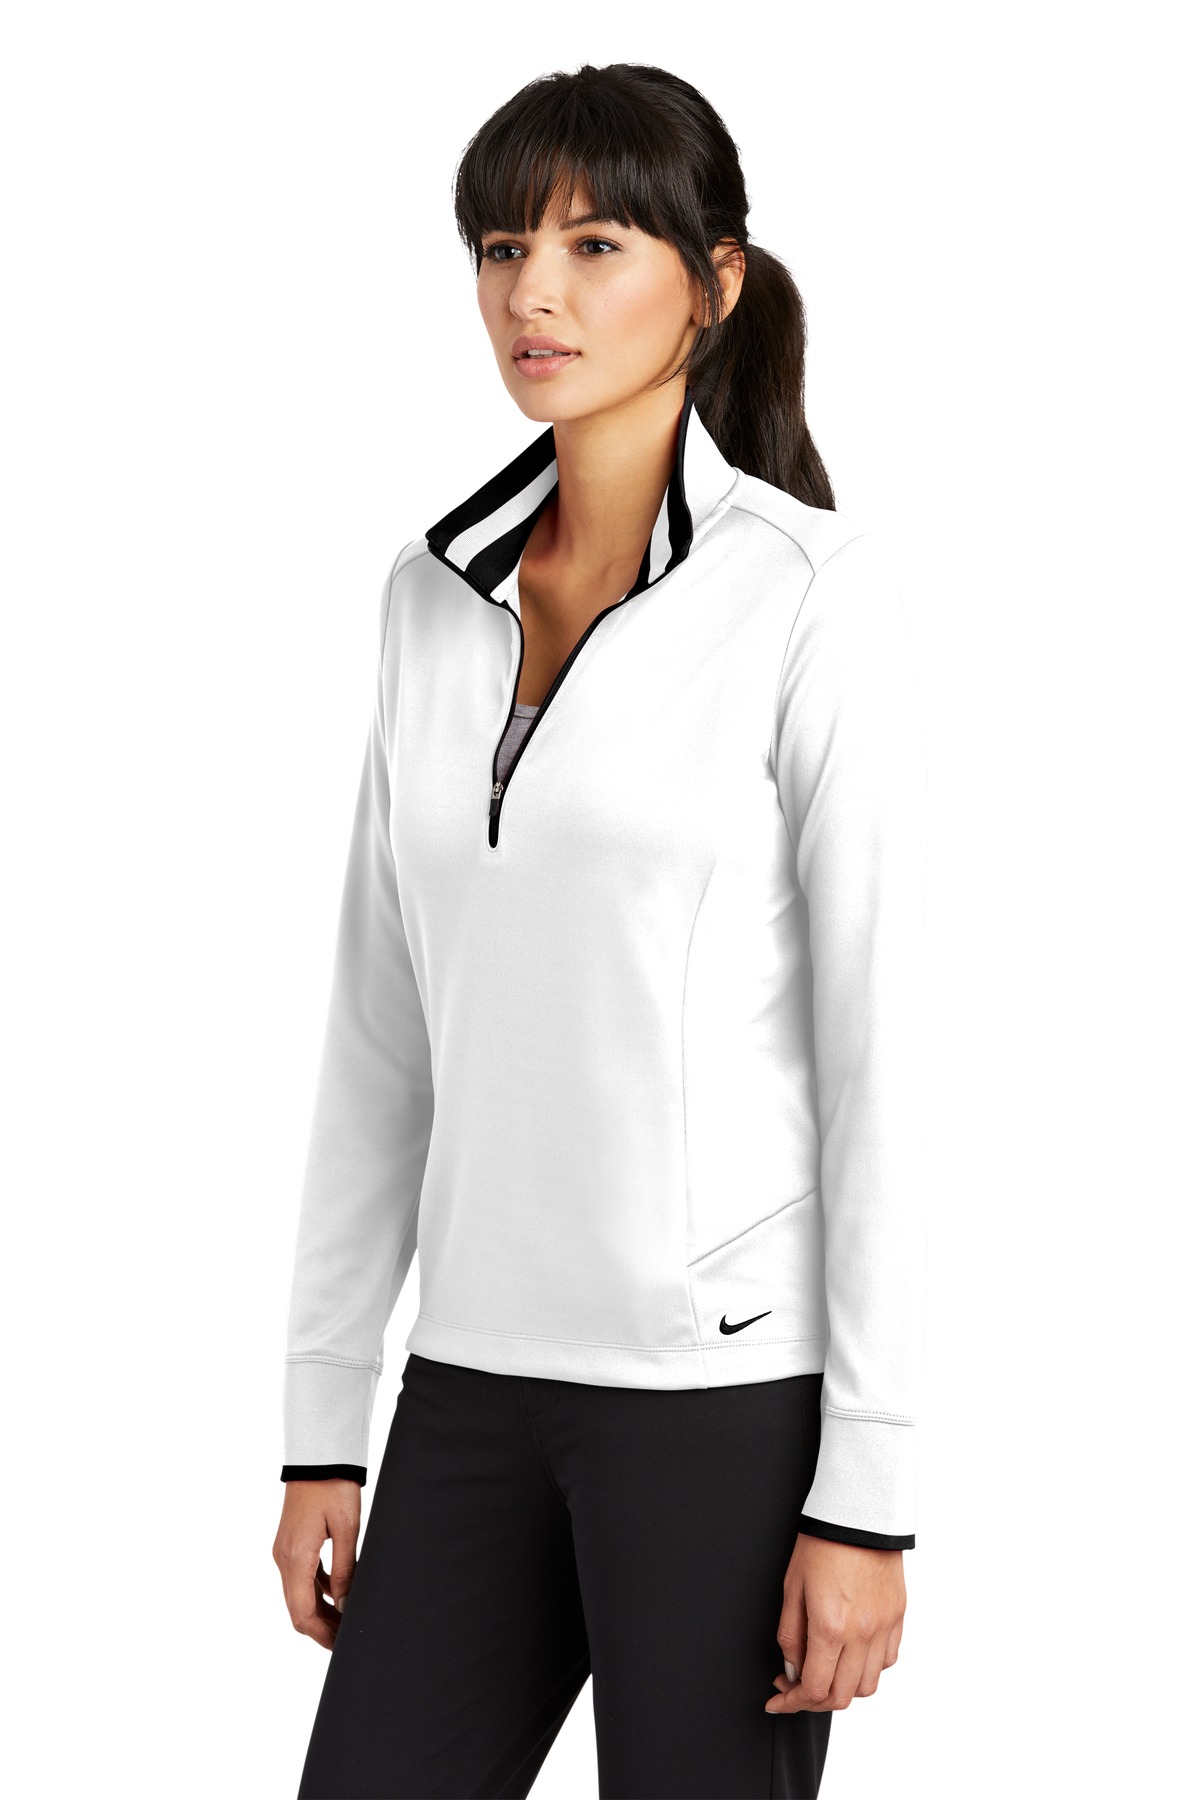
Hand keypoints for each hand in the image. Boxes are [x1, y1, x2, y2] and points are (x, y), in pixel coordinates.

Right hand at [273, 1479, 361, 1650]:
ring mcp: (284, 1550)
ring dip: (320, 1611)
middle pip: (298, 1608)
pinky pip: (301, 1576)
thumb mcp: (346, 1529)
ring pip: (298, 1594)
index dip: (321, 1635)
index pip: (302, 1613)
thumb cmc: (334, 1488)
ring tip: (346, 1621)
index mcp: (295, 1558)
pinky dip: (317, 1591)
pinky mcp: (290, 1542)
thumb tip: (345, 1605)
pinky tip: (338, 1593)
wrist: (318, 1454)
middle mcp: (283, 1558)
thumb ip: (344, 1570)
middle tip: (347, 1639)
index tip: (341, 1647)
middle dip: (321, 1628)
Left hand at [765, 1533, 905, 1712]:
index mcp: (831, 1626)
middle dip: (814, 1701)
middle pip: (842, 1697)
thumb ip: (790, 1635)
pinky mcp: (898, 1616)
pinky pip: (887, 1660)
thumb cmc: (821, 1543)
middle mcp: (862, 1633)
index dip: (792, 1702)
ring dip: (843, 1688)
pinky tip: (850, 1653)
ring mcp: (884, 1626)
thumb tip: (792, 1670)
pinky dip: (867, 1668)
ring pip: (867, 1685)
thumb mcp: (792, 1587)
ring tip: (825, 1670)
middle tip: (796, 1687)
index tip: (778, 1698)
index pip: (814, 1689)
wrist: (858, 1512)